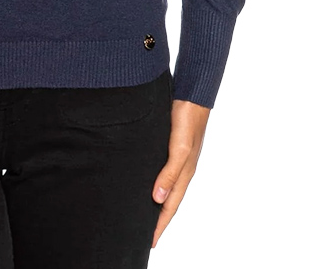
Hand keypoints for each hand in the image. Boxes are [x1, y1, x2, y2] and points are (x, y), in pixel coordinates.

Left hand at [151, 98, 210, 247]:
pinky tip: (144, 181)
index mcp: (185, 173)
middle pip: (167, 200)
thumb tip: (157, 199)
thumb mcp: (179, 147)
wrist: (192, 93)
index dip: (160, 224)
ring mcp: (176, 157)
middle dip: (157, 218)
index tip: (149, 242)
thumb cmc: (188, 119)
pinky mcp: (169, 146)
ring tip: (142, 212)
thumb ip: (169, 173)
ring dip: (155, 201)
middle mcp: (181, 168)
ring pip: (164, 186)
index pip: (170, 206)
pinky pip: (161, 171)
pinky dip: (154, 182)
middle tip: (142, 233)